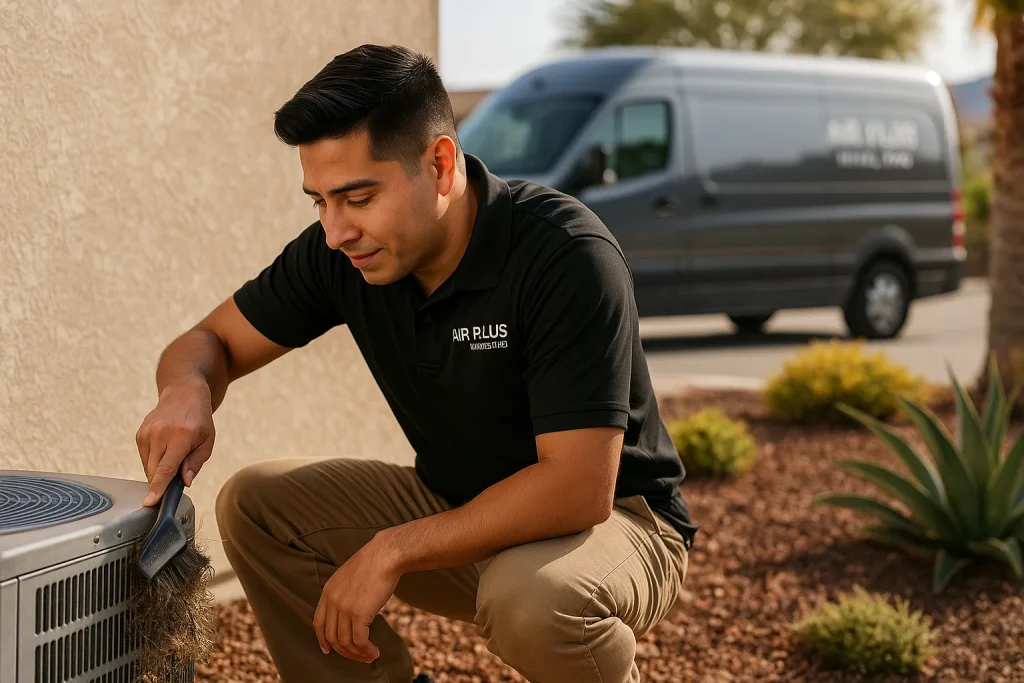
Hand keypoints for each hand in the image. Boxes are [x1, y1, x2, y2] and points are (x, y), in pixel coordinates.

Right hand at [136, 379, 214, 505]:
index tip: (149, 502)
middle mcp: (160, 434)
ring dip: (159, 470)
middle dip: (163, 481)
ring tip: (174, 453)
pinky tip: (165, 448)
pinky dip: (154, 460)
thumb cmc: (199, 420)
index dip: (158, 488)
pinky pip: (144, 458)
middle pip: (154, 471)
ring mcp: (147, 433)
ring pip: (148, 466)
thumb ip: (195, 463)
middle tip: (178, 474)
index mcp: (180, 437)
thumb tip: (184, 483)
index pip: (165, 469)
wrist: (183, 394)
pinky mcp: (139, 434)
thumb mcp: (207, 441)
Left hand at [313, 532, 403, 662]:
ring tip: (370, 656)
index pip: (318, 622)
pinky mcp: (359, 614)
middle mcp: (332, 601)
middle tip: (358, 657)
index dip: (322, 639)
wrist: (385, 554)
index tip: (328, 649)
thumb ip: (345, 592)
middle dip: (345, 651)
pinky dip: (366, 650)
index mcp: (328, 591)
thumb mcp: (350, 576)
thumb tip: (352, 611)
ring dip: (358, 654)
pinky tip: (374, 651)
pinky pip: (360, 641)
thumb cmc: (374, 562)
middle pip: (332, 636)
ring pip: (345, 642)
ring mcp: (344, 608)